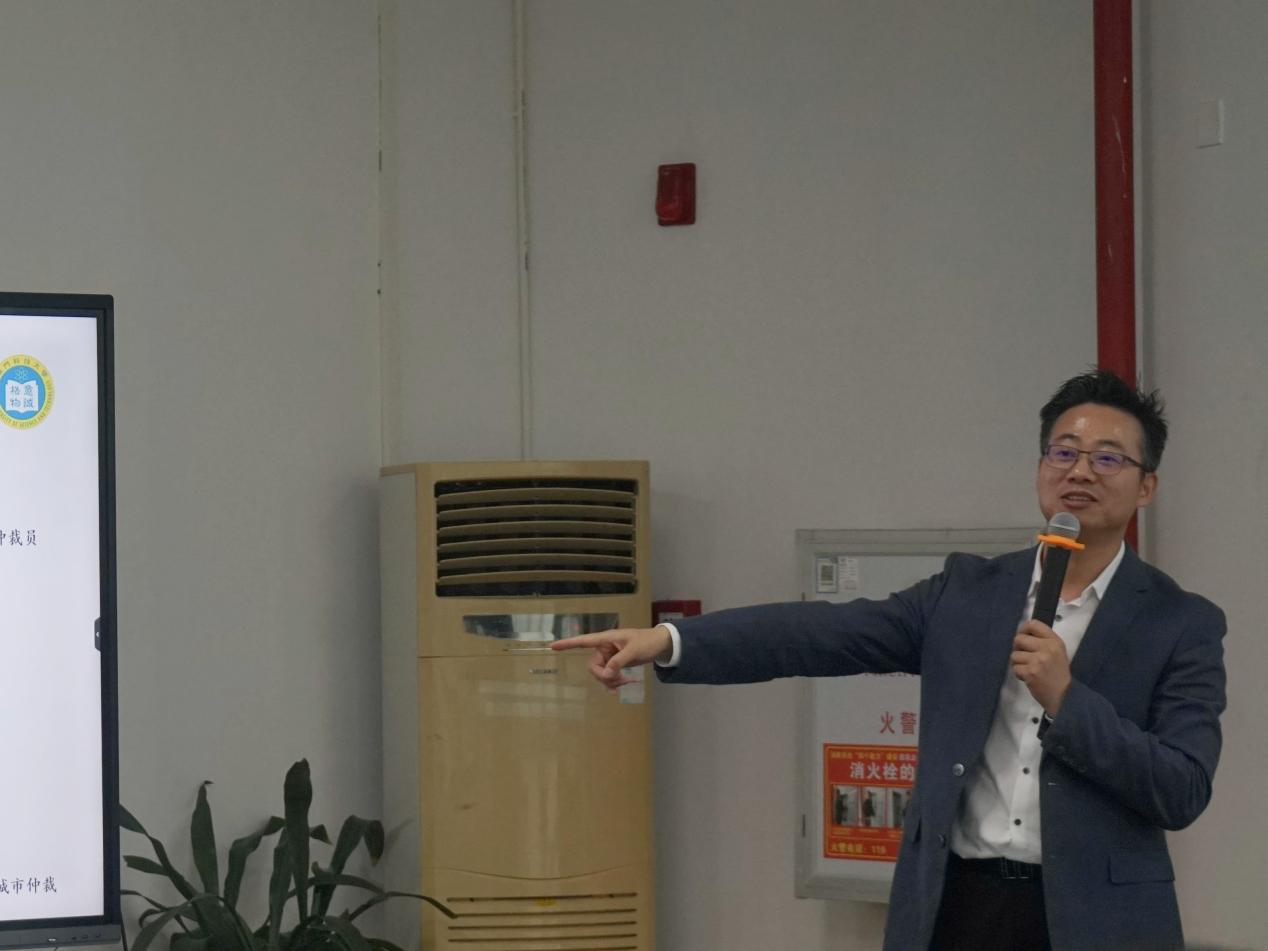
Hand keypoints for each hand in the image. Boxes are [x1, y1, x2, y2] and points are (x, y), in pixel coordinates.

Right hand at [551, 627, 672, 690]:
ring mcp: (610, 657)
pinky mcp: (615, 665)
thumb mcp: (634, 651)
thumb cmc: (647, 642)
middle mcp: (605, 648)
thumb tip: (606, 674)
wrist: (660, 645)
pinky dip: (614, 683)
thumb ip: (619, 662)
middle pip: (593, 666)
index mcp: (607, 639)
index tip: (553, 647)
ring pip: (600, 674)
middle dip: (604, 676)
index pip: (584, 641)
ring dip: (611, 682)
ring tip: (627, 683)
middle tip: (619, 681)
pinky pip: (608, 677)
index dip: (568, 644)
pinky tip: (624, 686)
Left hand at [1011, 619, 1071, 715]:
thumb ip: (1043, 641)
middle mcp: (1047, 648)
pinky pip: (1015, 667)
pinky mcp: (1030, 672)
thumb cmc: (1058, 674)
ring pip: (1014, 655)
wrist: (1064, 696)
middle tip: (1025, 656)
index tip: (1023, 635)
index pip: (1034, 624)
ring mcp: (1038, 660)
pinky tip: (1029, 677)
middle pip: (1019, 639)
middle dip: (1018, 648)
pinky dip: (1019, 673)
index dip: (1024, 629)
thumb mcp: (1057, 652)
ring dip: (1018, 663)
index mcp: (1055, 641)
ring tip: (1029, 669)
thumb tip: (1024, 633)